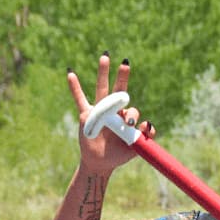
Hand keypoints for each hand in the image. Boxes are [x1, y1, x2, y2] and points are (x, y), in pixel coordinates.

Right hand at [69, 54, 152, 174]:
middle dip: (122, 76)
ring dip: (102, 73)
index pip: (130, 109)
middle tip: (125, 62)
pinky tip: (71, 73)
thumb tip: (148, 124)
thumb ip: (144, 136)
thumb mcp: (134, 147)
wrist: (101, 162)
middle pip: (118, 90)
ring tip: (105, 56)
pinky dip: (74, 87)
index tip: (129, 123)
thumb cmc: (119, 154)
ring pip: (101, 89)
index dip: (131, 114)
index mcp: (125, 115)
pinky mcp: (86, 115)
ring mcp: (99, 110)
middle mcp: (113, 110)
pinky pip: (79, 99)